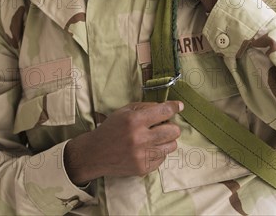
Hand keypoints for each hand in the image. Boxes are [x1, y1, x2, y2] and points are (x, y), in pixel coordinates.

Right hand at [64, 101, 182, 184]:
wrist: (96, 153)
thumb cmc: (111, 128)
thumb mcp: (124, 111)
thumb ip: (145, 107)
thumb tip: (167, 107)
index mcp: (134, 120)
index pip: (163, 112)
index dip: (173, 107)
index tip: (179, 106)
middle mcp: (140, 138)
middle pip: (173, 131)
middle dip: (171, 126)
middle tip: (163, 126)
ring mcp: (142, 155)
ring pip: (171, 146)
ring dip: (167, 140)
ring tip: (156, 138)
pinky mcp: (143, 169)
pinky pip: (162, 158)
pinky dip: (158, 152)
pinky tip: (148, 149)